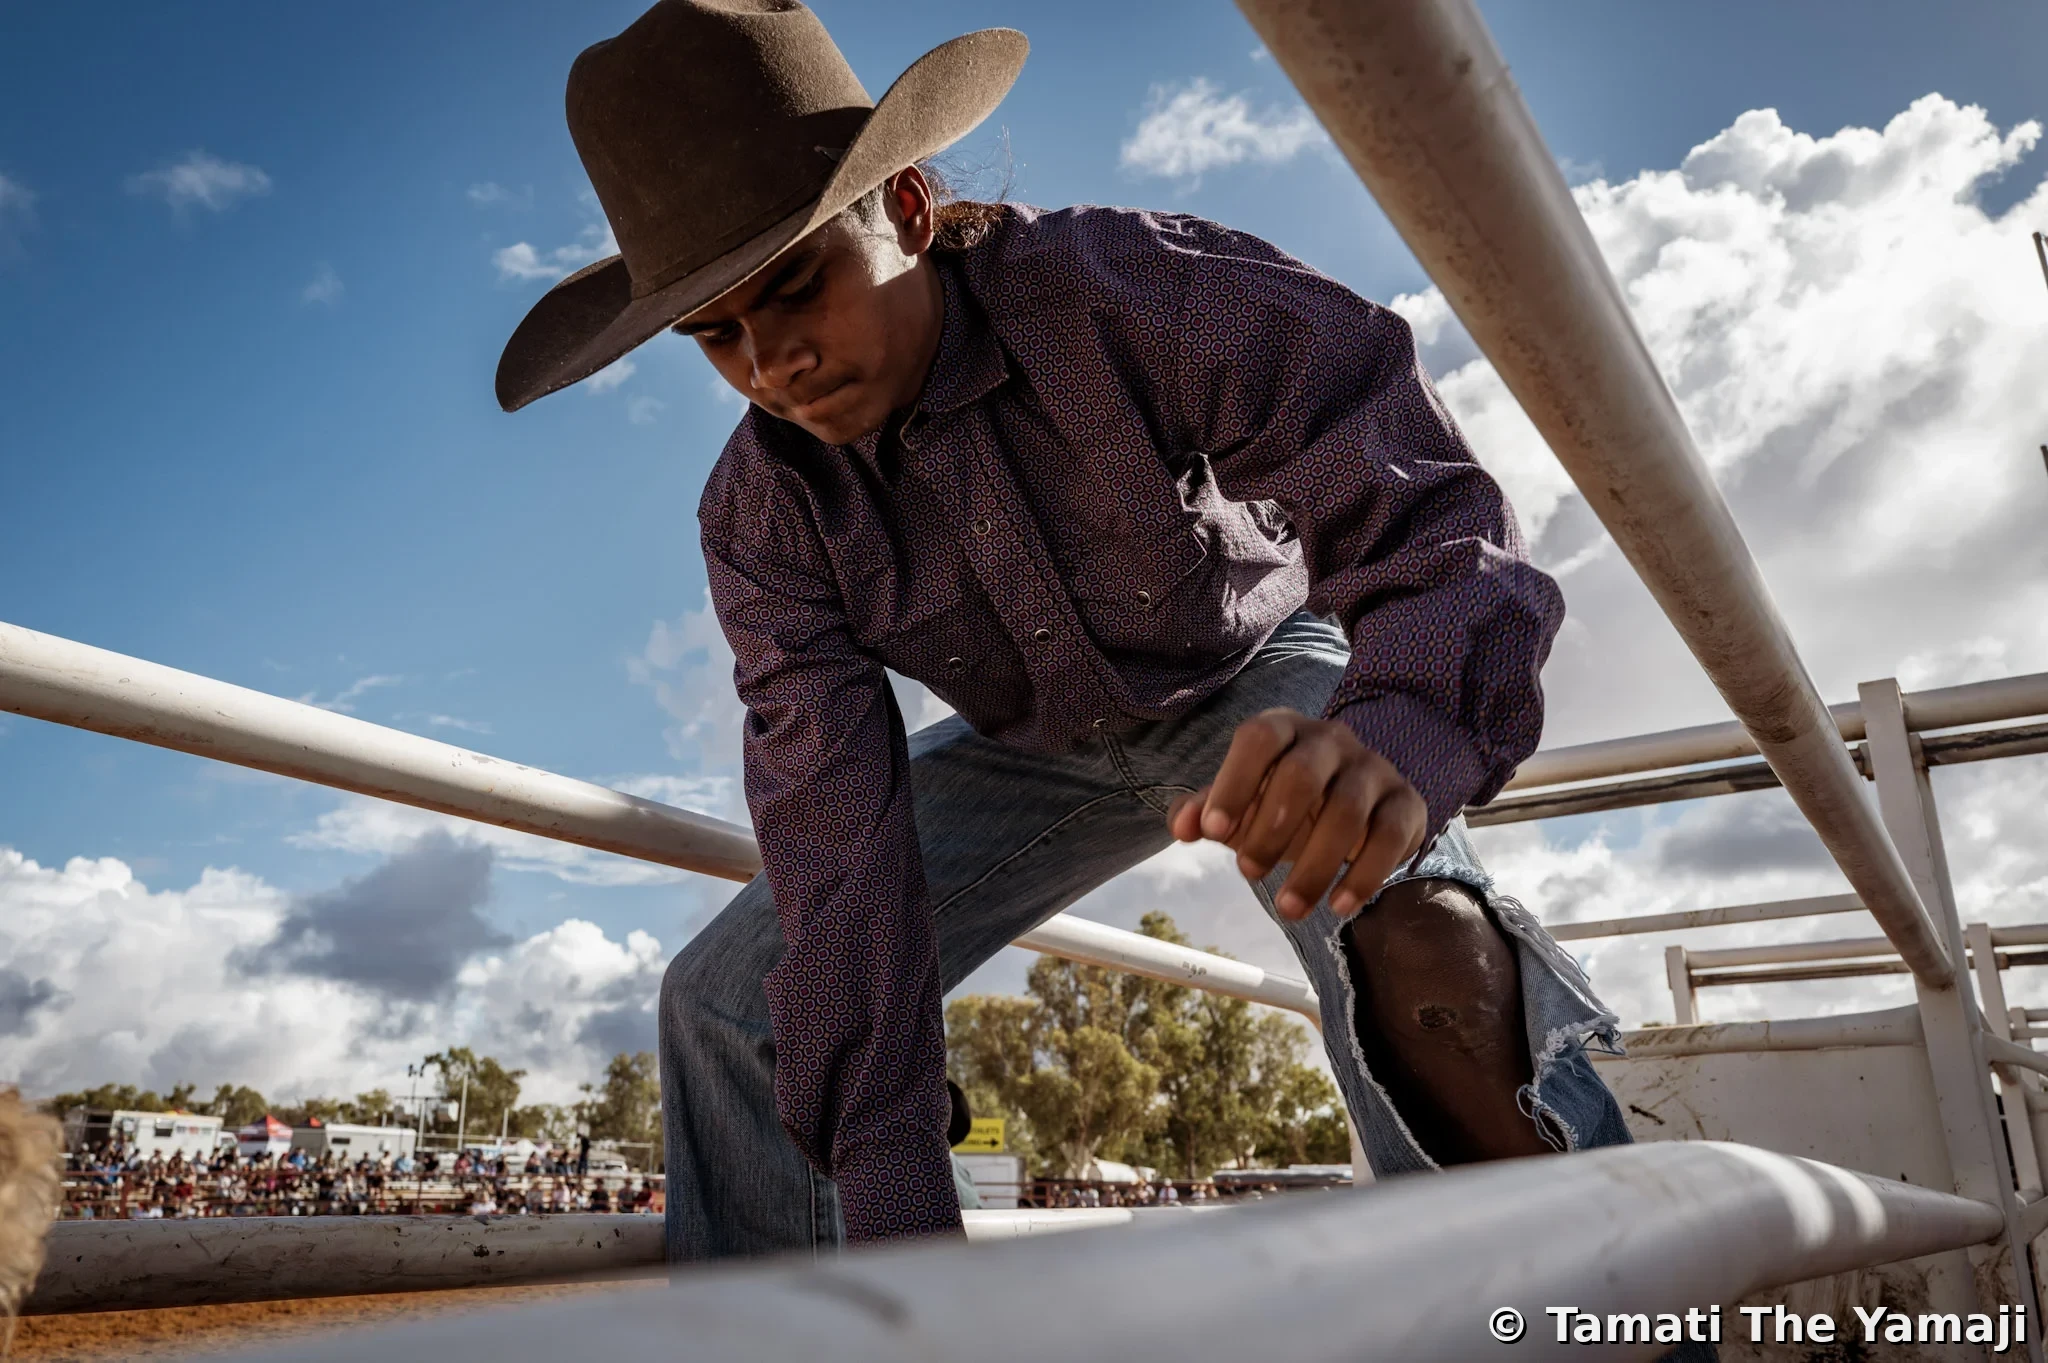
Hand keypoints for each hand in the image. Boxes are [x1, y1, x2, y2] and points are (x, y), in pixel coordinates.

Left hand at [1166, 709, 1426, 920]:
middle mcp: (1331, 740)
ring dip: (1314, 867)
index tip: (1215, 834)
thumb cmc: (1282, 803)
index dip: (1234, 782)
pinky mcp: (1406, 803)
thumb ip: (1206, 812)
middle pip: (1303, 773)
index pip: (1259, 738)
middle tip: (1247, 873)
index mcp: (1284, 729)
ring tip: (1288, 909)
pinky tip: (1339, 906)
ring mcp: (1373, 769)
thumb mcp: (1241, 805)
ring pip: (1347, 810)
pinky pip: (1389, 836)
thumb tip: (1182, 826)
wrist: (1354, 809)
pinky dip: (1363, 876)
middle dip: (1270, 829)